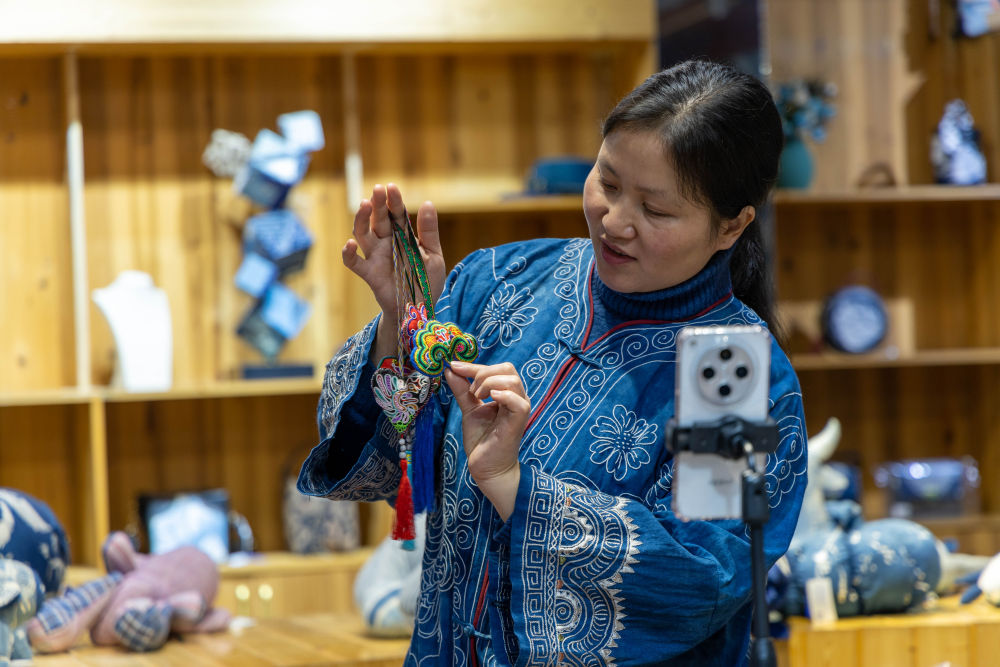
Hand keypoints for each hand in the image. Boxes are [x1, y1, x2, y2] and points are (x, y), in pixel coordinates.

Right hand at [341, 183, 446, 357]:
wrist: (420, 309)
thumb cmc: (427, 281)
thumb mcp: (434, 255)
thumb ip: (429, 232)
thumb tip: (428, 203)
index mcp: (402, 236)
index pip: (396, 214)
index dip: (394, 201)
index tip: (392, 187)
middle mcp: (386, 243)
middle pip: (378, 219)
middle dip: (377, 204)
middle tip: (378, 189)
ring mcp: (375, 257)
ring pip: (362, 234)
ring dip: (361, 220)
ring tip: (364, 205)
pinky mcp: (369, 274)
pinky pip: (354, 263)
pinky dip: (348, 254)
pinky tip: (350, 244)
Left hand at [444, 361, 529, 519]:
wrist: (487, 467)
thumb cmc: (481, 439)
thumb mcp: (469, 409)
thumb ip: (462, 390)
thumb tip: (450, 370)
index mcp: (506, 393)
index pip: (496, 369)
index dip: (474, 366)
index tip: (454, 365)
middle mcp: (516, 397)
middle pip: (507, 369)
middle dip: (483, 373)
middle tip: (470, 391)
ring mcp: (520, 408)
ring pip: (512, 380)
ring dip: (489, 383)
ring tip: (476, 397)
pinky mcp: (520, 420)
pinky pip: (517, 400)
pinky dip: (503, 395)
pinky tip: (490, 399)